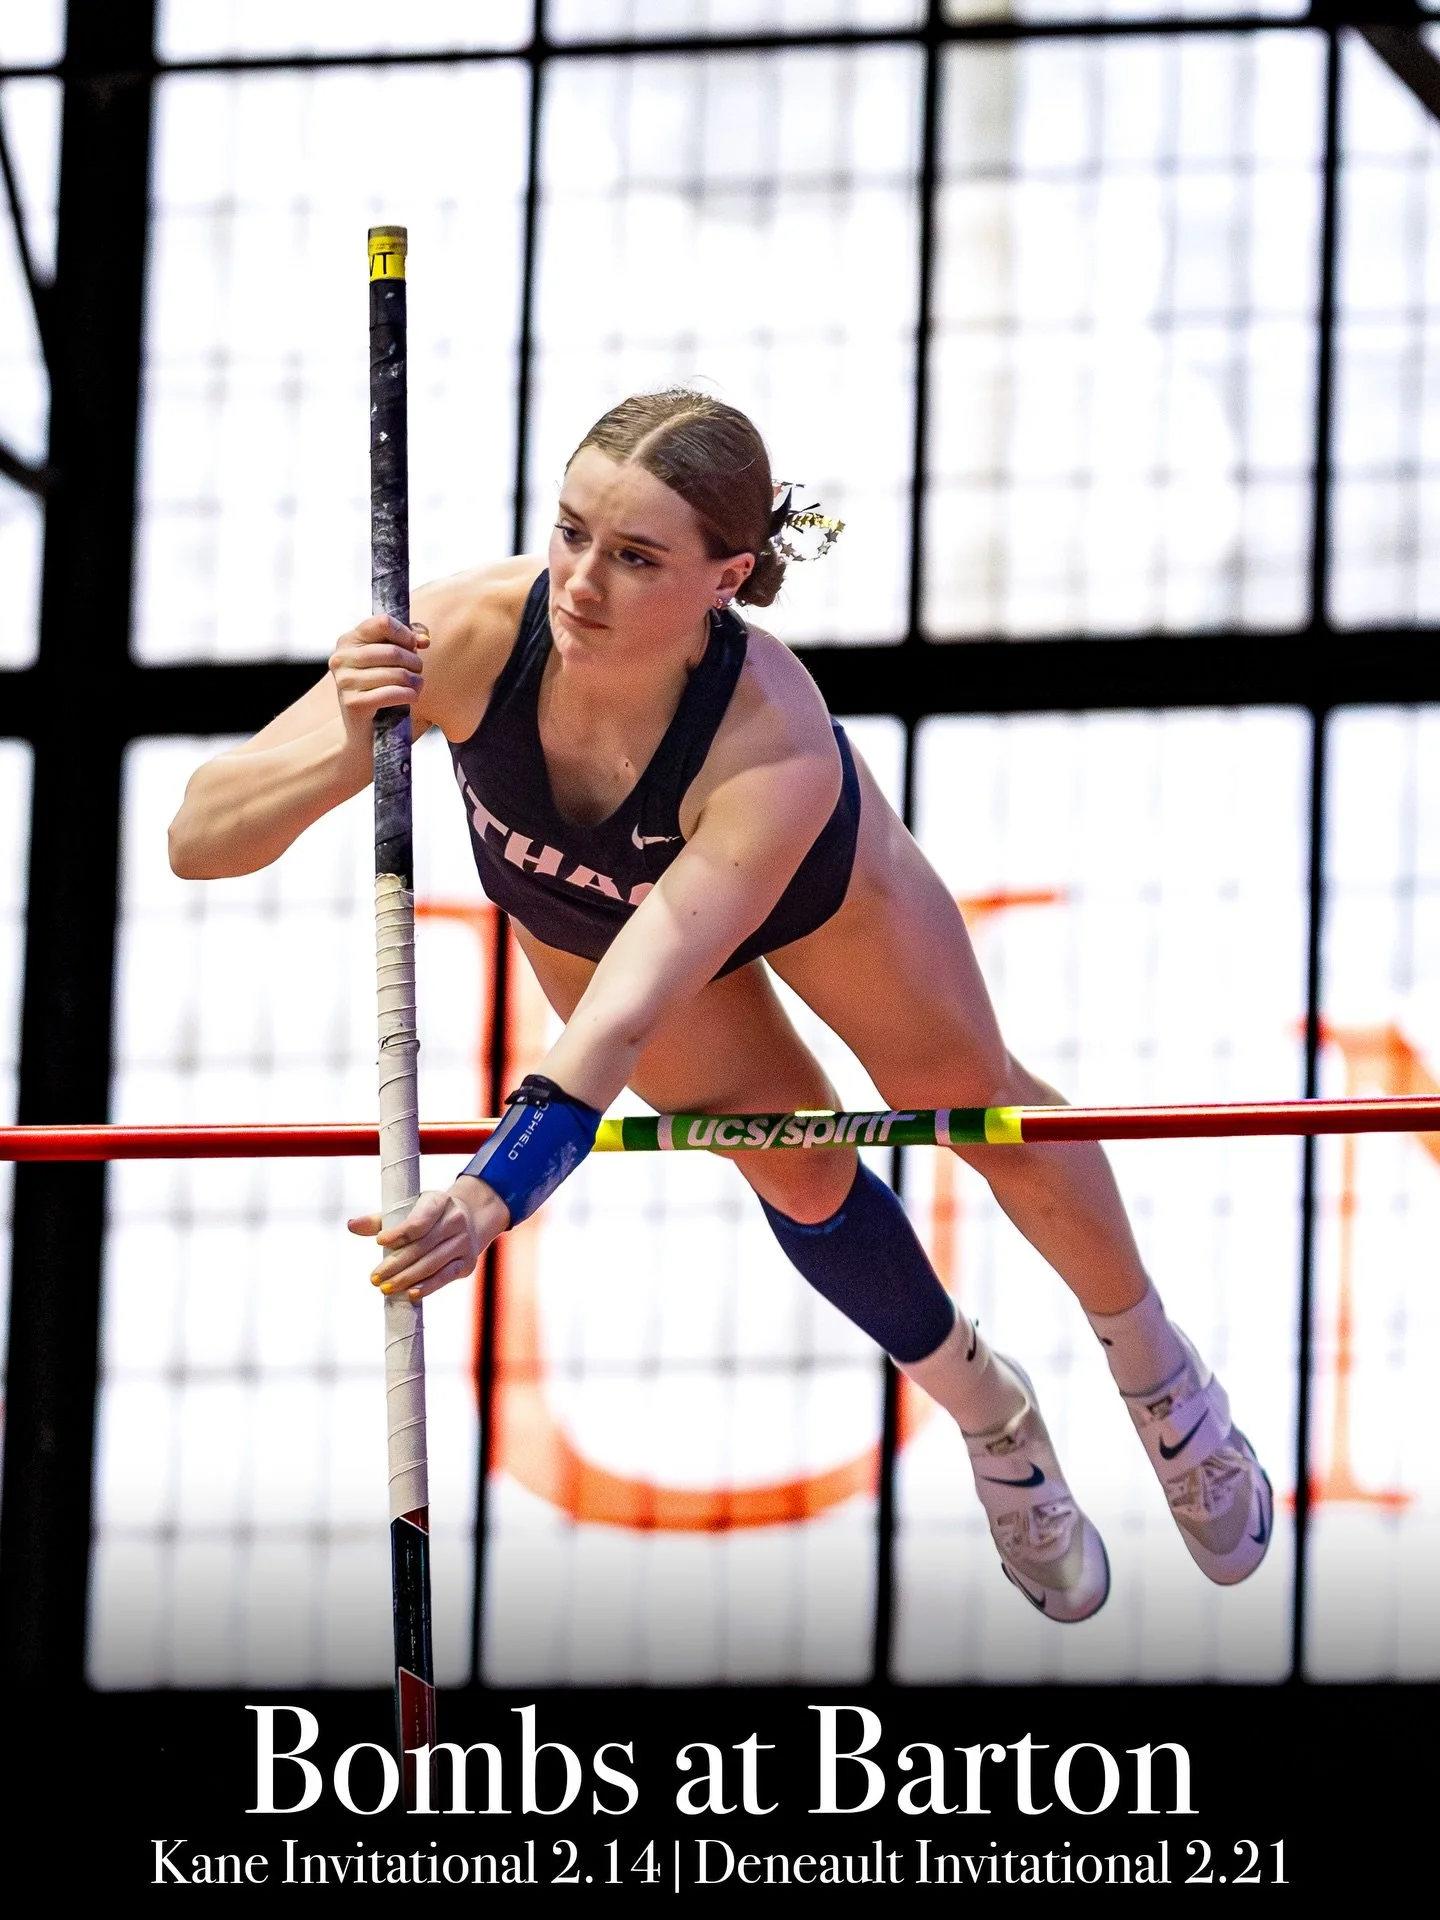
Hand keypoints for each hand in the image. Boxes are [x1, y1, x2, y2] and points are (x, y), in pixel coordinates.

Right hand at [328, 614, 429, 757]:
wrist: (363, 731)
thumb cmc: (380, 690)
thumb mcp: (390, 660)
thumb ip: (408, 640)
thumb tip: (423, 638)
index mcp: (348, 640)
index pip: (383, 622)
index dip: (405, 634)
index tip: (413, 646)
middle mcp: (341, 658)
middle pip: (393, 650)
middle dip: (414, 662)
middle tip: (417, 672)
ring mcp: (344, 681)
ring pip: (395, 673)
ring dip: (414, 681)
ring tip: (416, 686)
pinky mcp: (353, 703)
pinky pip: (392, 693)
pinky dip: (408, 695)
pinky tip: (411, 698)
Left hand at [350, 1176, 508, 1301]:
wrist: (470, 1218)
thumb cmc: (429, 1214)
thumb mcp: (409, 1209)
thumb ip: (380, 1220)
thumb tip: (351, 1226)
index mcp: (440, 1201)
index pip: (418, 1221)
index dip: (398, 1233)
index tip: (379, 1242)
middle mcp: (456, 1220)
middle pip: (422, 1246)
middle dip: (395, 1264)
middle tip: (374, 1278)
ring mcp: (464, 1242)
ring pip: (432, 1263)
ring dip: (407, 1278)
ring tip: (385, 1288)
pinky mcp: (467, 1263)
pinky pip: (445, 1277)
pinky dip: (428, 1287)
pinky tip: (410, 1293)